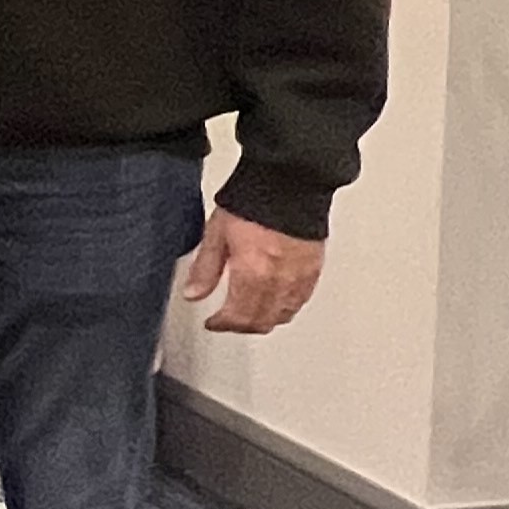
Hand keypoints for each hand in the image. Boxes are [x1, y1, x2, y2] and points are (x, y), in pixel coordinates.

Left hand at [178, 208, 324, 334]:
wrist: (289, 182)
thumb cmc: (253, 201)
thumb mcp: (216, 234)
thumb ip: (205, 268)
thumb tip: (193, 294)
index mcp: (253, 273)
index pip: (239, 317)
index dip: (222, 325)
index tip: (213, 322)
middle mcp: (280, 280)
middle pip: (262, 321)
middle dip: (242, 326)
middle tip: (228, 321)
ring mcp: (300, 276)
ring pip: (284, 315)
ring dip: (265, 319)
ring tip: (249, 313)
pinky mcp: (315, 268)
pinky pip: (301, 300)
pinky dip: (286, 307)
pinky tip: (276, 301)